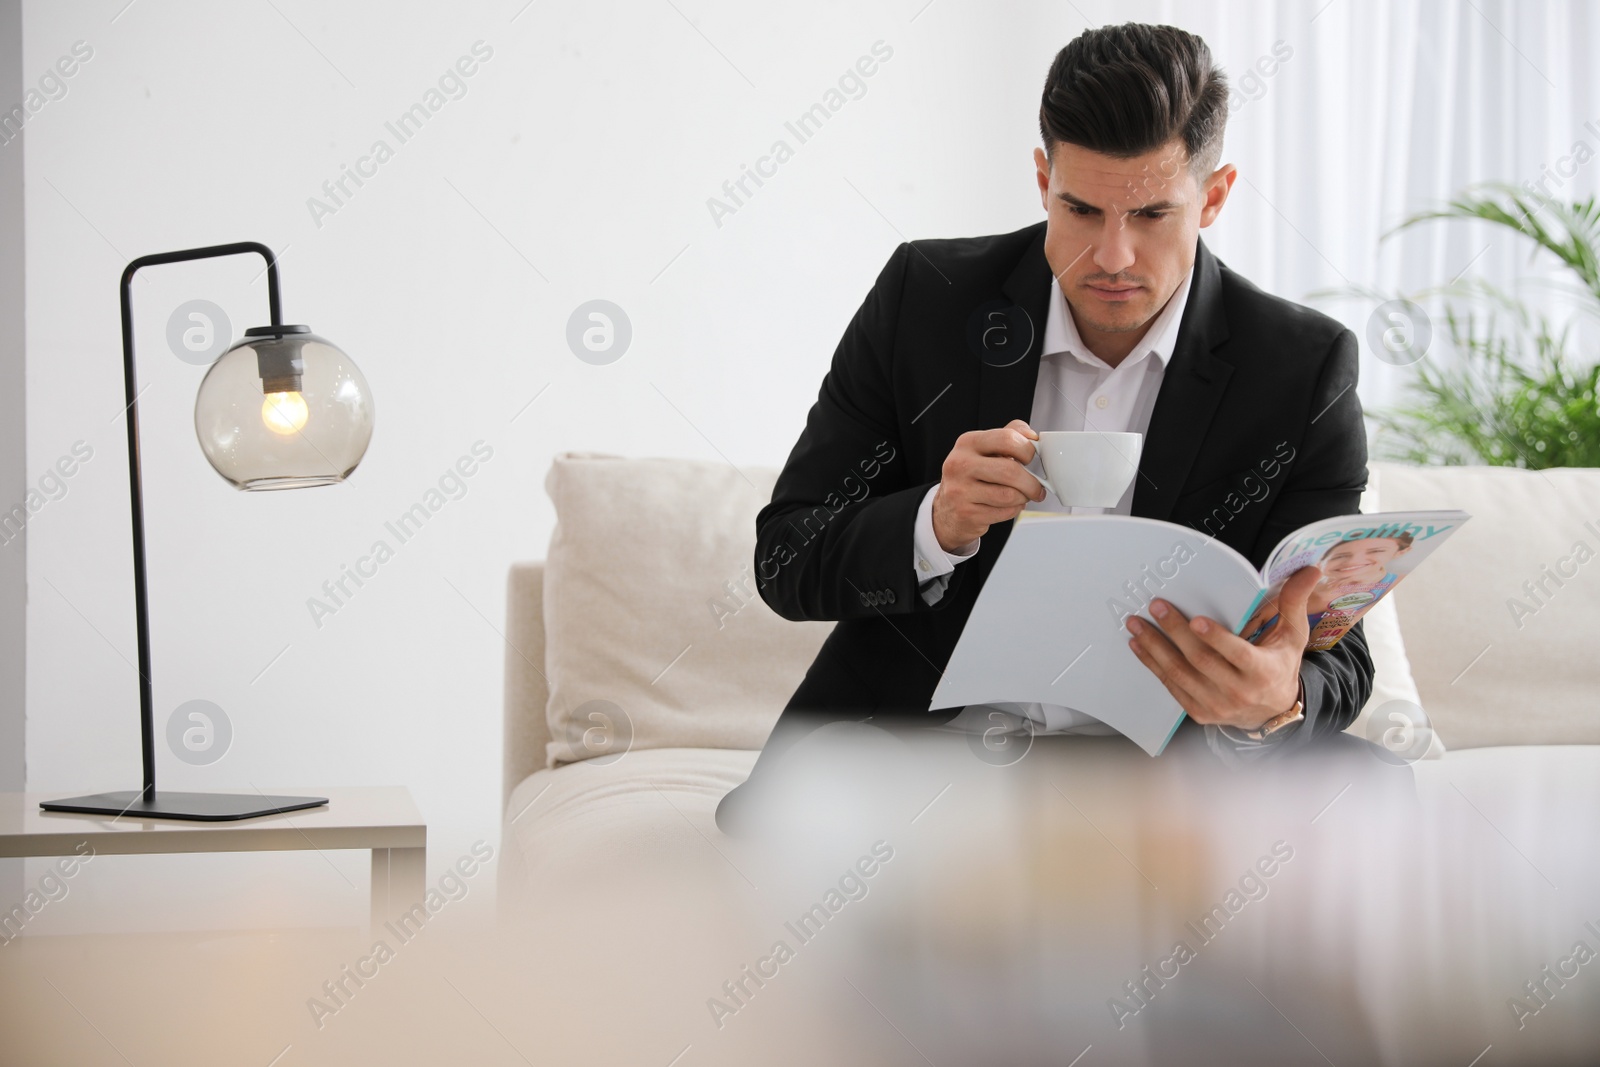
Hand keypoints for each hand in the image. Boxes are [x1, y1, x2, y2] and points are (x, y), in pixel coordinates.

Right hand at [932, 419, 1045, 551]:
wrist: (947, 509)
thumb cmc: (972, 477)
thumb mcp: (985, 450)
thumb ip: (1009, 436)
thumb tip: (1032, 436)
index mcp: (968, 443)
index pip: (1007, 438)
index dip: (1027, 450)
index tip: (1031, 458)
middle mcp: (960, 464)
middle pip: (1010, 470)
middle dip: (1031, 482)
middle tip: (1036, 487)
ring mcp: (960, 490)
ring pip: (1009, 495)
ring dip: (1023, 498)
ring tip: (1021, 496)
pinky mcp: (966, 513)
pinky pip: (1004, 512)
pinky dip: (1013, 510)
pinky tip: (1007, 506)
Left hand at [1123, 564, 1320, 730]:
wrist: (1272, 712)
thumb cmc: (1280, 666)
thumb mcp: (1293, 636)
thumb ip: (1294, 603)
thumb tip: (1310, 570)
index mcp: (1263, 672)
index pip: (1238, 655)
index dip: (1217, 639)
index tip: (1196, 621)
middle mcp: (1238, 692)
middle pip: (1201, 660)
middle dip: (1175, 632)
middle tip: (1156, 607)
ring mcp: (1216, 705)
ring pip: (1180, 674)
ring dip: (1155, 648)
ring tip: (1136, 625)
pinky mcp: (1199, 712)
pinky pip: (1171, 687)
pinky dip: (1153, 665)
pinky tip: (1139, 646)